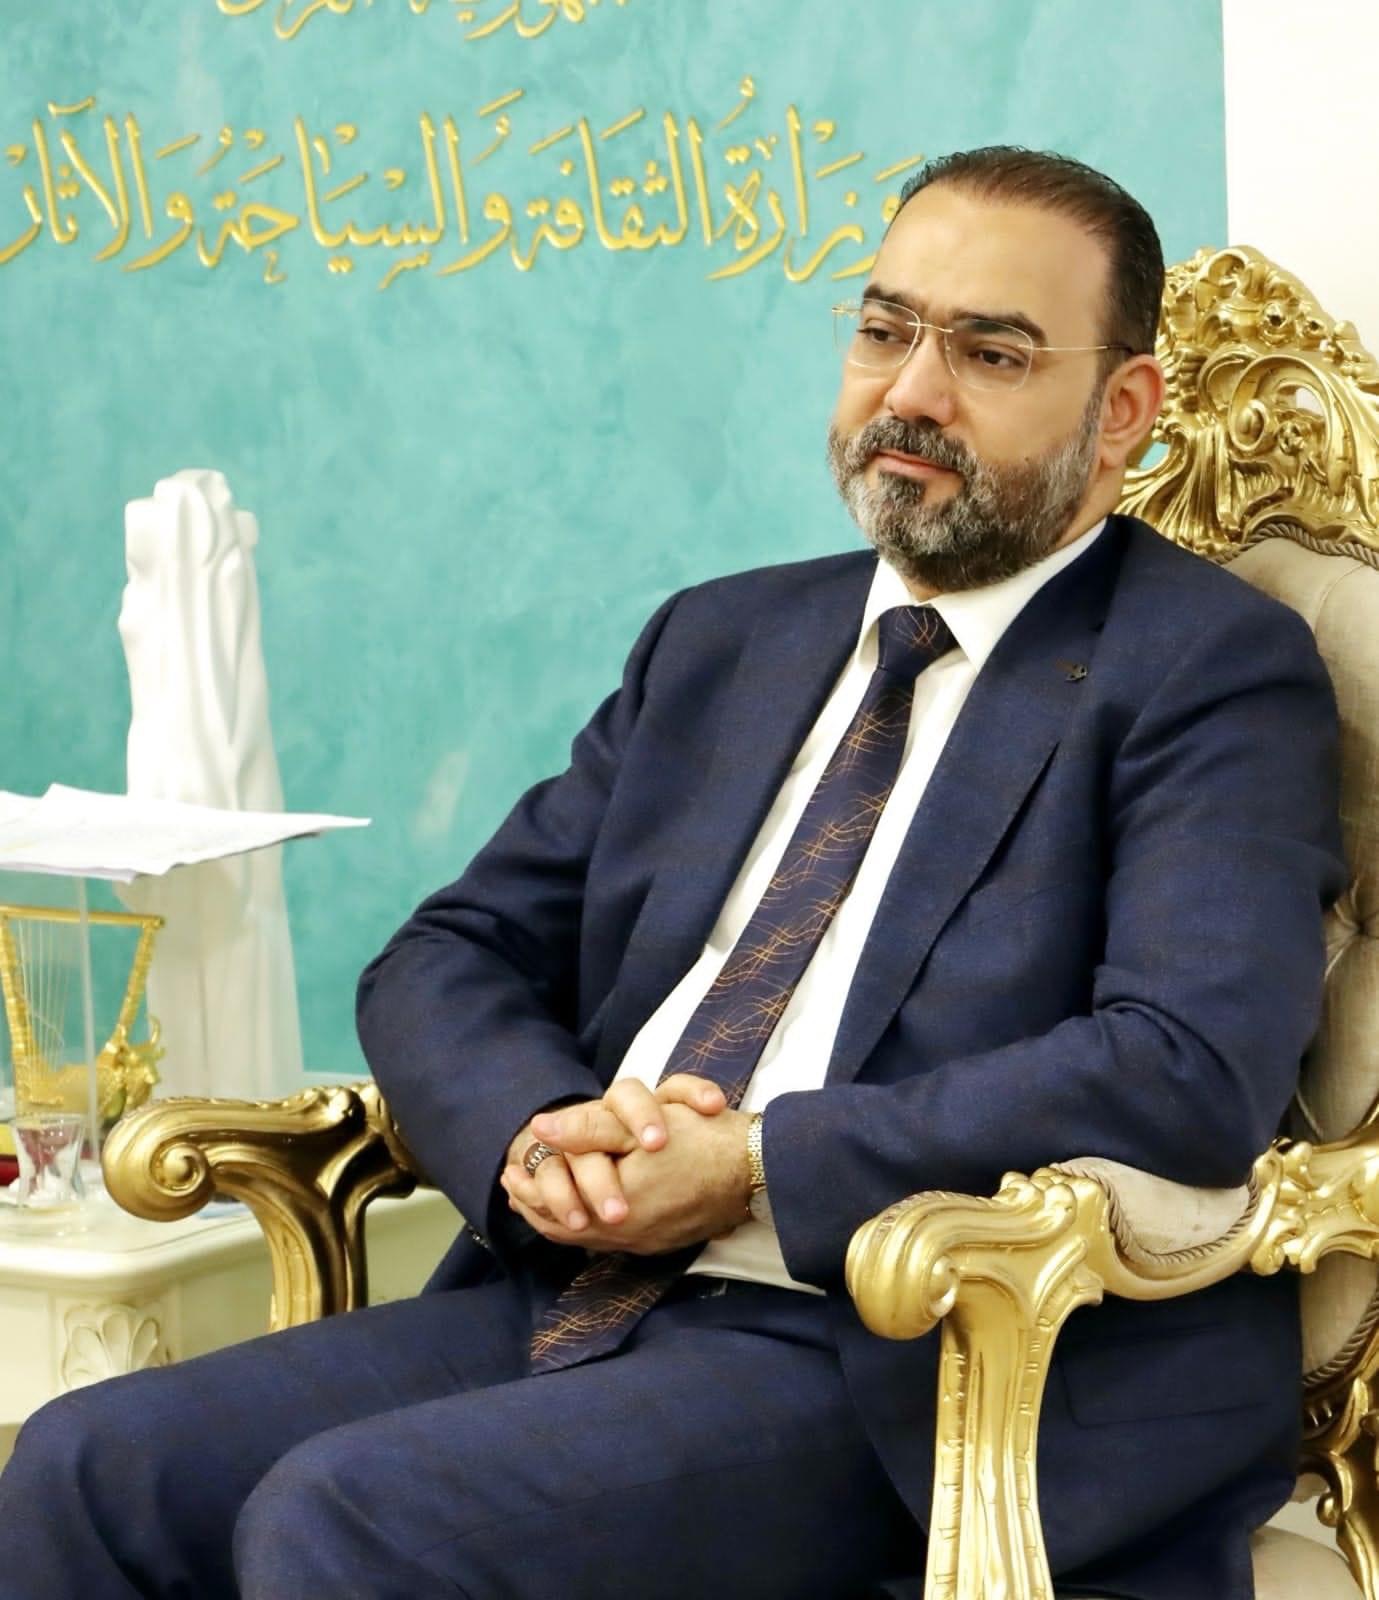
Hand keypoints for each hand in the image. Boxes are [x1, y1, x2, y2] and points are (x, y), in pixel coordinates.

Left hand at [505, 1102, 752, 1254]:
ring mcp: (646, 1242)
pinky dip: (589, 1229)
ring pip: (586, 1239)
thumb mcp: (640, 1127)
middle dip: (536, 1206)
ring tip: (534, 1204)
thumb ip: (588, 1130)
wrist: (757, 1171)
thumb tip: (540, 1129)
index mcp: (616, 1208)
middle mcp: (627, 1234)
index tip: (509, 1170)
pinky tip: (585, 1216)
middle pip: (564, 1229)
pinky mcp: (662, 1242)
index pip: (554, 1206)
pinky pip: (612, 1243)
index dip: (528, 1186)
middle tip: (513, 1188)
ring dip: (557, 1220)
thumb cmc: (703, 1142)